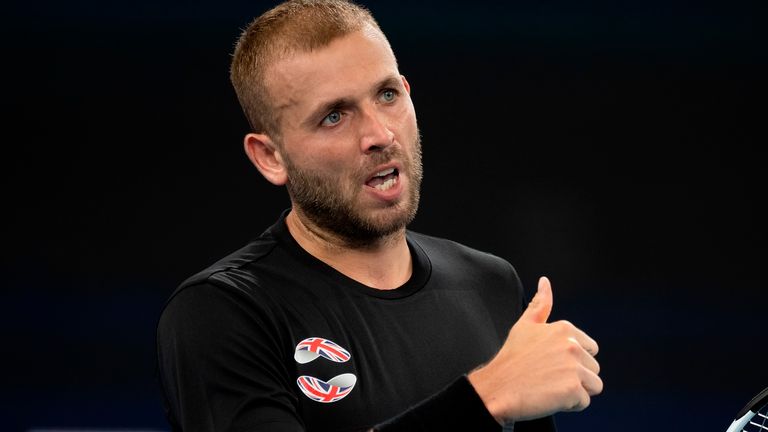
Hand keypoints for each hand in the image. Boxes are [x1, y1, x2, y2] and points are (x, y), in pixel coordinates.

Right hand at [467, 276, 602, 422]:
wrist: (497, 388)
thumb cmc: (510, 359)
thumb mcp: (525, 326)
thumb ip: (540, 304)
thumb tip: (545, 282)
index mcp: (564, 329)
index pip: (590, 349)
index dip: (572, 359)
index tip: (550, 363)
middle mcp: (571, 345)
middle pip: (593, 368)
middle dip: (575, 376)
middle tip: (548, 377)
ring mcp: (573, 367)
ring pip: (594, 385)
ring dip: (576, 391)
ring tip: (551, 387)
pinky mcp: (573, 389)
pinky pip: (584, 402)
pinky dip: (569, 405)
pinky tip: (549, 397)